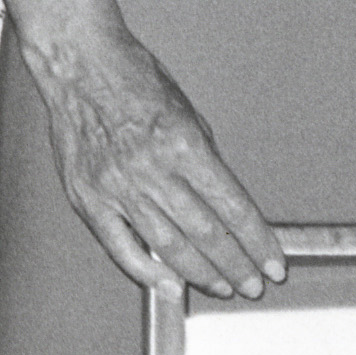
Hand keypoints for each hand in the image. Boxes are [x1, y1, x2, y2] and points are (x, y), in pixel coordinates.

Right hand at [28, 24, 284, 299]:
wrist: (81, 68)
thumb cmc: (138, 81)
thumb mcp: (189, 110)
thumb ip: (203, 158)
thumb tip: (222, 201)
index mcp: (184, 144)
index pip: (232, 206)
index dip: (257, 240)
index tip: (274, 262)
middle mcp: (152, 170)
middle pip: (205, 232)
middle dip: (235, 264)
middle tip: (255, 285)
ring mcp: (117, 188)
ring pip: (167, 244)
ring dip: (199, 272)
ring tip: (223, 286)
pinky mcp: (88, 199)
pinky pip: (120, 245)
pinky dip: (146, 269)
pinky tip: (169, 285)